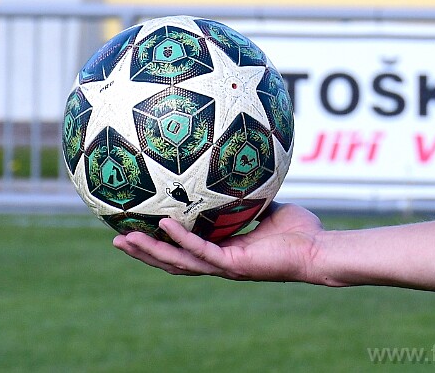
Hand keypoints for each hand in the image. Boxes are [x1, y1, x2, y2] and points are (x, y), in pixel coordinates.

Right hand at [113, 201, 323, 281]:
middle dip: (143, 252)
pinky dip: (181, 238)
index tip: (138, 230)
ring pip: (178, 262)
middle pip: (172, 261)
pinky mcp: (233, 263)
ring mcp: (224, 265)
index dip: (161, 244)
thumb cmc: (300, 232)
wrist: (318, 249)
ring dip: (150, 251)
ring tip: (124, 239)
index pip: (186, 250)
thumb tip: (242, 168)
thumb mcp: (269, 206)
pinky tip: (163, 225)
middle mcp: (219, 261)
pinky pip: (201, 250)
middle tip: (116, 238)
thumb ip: (251, 195)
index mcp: (225, 251)